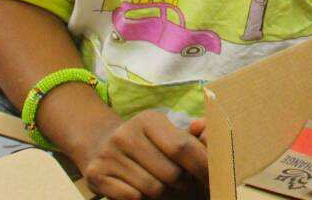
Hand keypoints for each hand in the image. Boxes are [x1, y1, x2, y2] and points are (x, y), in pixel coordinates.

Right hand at [77, 111, 208, 199]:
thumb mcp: (167, 130)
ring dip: (166, 193)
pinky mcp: (96, 175)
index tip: (215, 178)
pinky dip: (143, 198)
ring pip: (153, 189)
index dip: (202, 165)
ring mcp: (109, 155)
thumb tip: (205, 129)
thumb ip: (192, 134)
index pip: (182, 147)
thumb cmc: (146, 141)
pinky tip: (143, 190)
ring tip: (167, 187)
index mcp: (149, 119)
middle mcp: (126, 134)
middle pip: (170, 173)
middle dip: (184, 183)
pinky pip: (133, 197)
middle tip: (186, 184)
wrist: (99, 144)